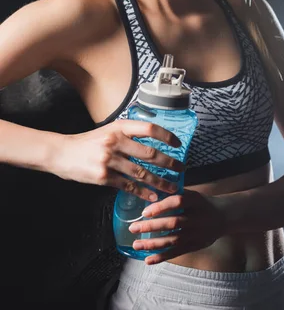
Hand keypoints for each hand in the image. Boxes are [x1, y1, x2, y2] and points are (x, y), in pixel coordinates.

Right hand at [53, 119, 184, 201]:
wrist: (61, 153)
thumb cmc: (88, 142)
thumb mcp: (108, 130)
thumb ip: (127, 134)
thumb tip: (152, 140)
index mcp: (119, 127)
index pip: (149, 129)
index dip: (166, 136)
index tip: (178, 144)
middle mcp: (115, 142)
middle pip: (150, 153)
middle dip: (169, 163)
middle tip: (182, 169)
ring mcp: (109, 160)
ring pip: (141, 173)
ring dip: (160, 182)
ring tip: (172, 187)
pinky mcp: (103, 177)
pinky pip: (128, 186)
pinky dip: (142, 192)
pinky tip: (152, 197)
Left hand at [128, 189, 227, 263]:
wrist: (224, 216)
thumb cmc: (202, 203)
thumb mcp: (193, 194)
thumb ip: (176, 195)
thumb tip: (151, 194)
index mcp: (195, 200)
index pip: (177, 202)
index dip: (161, 206)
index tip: (144, 211)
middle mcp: (197, 217)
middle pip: (173, 222)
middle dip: (151, 226)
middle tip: (133, 228)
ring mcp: (197, 233)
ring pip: (173, 240)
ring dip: (153, 244)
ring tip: (136, 244)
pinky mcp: (195, 246)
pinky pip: (177, 252)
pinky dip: (162, 257)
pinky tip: (148, 260)